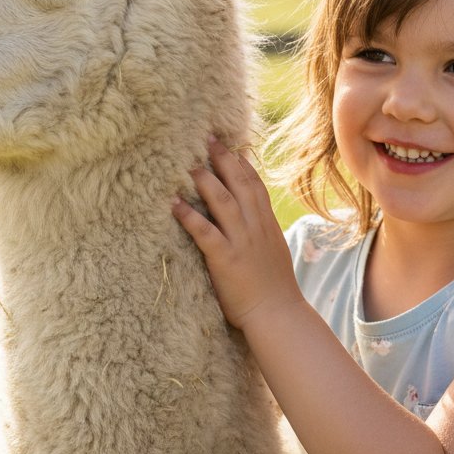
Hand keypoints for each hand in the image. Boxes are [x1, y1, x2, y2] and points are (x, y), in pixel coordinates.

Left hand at [172, 137, 304, 332]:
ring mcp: (241, 241)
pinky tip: (174, 203)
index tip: (233, 145)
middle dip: (224, 160)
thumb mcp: (274, 252)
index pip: (256, 186)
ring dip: (205, 180)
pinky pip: (204, 232)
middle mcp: (255, 227)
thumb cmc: (275, 289)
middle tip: (208, 139)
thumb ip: (263, 233)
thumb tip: (254, 221)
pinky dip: (189, 216)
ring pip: (222, 202)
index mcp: (267, 225)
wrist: (278, 314)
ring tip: (189, 164)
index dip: (244, 164)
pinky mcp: (226, 258)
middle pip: (239, 185)